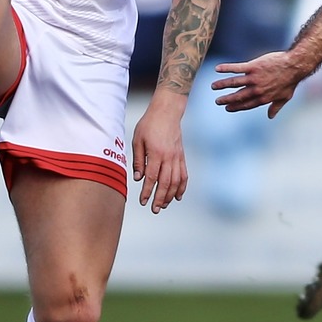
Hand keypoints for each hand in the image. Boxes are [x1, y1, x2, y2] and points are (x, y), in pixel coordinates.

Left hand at [131, 93, 188, 211]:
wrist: (167, 112)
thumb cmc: (150, 124)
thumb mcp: (138, 140)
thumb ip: (138, 160)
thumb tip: (138, 178)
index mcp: (156, 153)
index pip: (151, 178)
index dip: (147, 191)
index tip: (143, 201)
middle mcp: (169, 157)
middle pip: (166, 183)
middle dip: (160, 198)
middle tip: (154, 209)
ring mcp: (177, 157)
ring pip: (176, 182)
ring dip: (170, 196)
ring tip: (164, 205)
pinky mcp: (182, 156)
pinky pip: (184, 175)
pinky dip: (182, 187)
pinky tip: (178, 196)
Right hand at [212, 50, 305, 116]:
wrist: (294, 66)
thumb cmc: (290, 81)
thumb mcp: (285, 97)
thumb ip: (275, 107)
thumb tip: (271, 116)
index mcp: (263, 98)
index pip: (246, 104)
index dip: (236, 107)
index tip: (228, 108)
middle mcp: (256, 90)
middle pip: (238, 96)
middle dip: (227, 99)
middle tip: (218, 101)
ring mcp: (254, 78)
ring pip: (234, 82)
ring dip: (222, 85)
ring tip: (214, 86)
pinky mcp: (253, 67)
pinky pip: (236, 68)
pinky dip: (226, 68)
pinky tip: (217, 69)